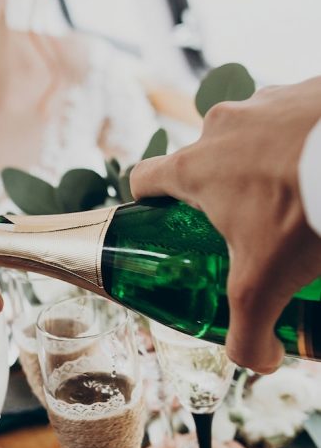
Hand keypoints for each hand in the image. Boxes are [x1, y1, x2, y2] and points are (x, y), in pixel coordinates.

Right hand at [130, 76, 320, 371]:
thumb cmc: (304, 213)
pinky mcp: (313, 86)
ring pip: (256, 134)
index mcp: (193, 168)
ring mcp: (269, 99)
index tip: (168, 223)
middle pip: (206, 158)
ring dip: (271, 159)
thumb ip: (249, 333)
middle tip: (257, 222)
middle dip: (226, 188)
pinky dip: (311, 138)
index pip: (144, 179)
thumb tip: (256, 361)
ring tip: (305, 193)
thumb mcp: (266, 285)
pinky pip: (302, 114)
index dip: (149, 203)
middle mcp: (222, 126)